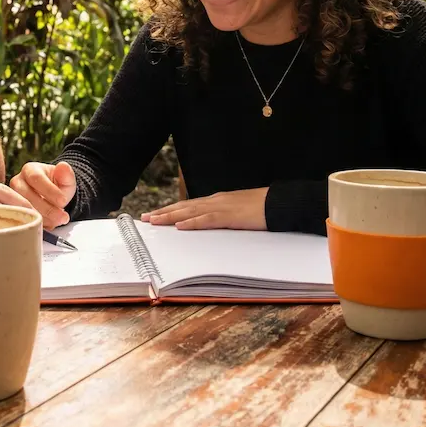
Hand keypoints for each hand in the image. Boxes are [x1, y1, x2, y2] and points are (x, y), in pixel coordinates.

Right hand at [9, 161, 75, 228]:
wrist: (52, 196)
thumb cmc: (57, 186)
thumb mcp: (66, 180)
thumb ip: (67, 175)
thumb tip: (63, 166)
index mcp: (30, 170)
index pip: (36, 178)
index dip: (49, 191)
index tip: (63, 201)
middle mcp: (17, 182)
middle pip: (27, 195)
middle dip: (47, 209)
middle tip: (61, 217)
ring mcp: (13, 197)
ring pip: (22, 208)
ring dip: (41, 218)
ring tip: (57, 222)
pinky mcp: (13, 211)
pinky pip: (21, 219)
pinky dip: (36, 225)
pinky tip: (48, 225)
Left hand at [141, 188, 267, 229]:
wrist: (280, 203)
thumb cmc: (262, 208)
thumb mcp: (238, 212)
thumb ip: (224, 216)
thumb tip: (212, 224)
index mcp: (217, 200)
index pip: (188, 205)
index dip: (171, 210)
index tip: (155, 214)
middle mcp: (215, 201)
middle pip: (184, 206)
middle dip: (163, 212)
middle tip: (145, 218)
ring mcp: (222, 207)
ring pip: (190, 211)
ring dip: (170, 217)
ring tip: (154, 221)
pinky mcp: (230, 216)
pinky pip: (207, 220)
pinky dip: (192, 222)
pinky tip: (180, 226)